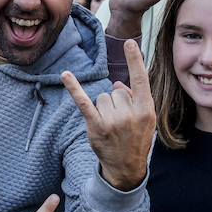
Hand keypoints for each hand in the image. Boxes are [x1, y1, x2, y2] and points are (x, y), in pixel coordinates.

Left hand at [61, 39, 154, 190]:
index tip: (130, 43)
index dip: (135, 60)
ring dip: (104, 108)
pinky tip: (65, 75)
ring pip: (102, 97)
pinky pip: (83, 102)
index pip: (141, 79)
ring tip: (111, 126)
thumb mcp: (146, 119)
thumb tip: (117, 83)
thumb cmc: (137, 139)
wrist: (126, 168)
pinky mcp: (95, 126)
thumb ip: (135, 98)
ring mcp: (112, 121)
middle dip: (117, 102)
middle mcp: (130, 114)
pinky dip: (74, 88)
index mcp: (146, 110)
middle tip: (122, 123)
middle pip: (116, 90)